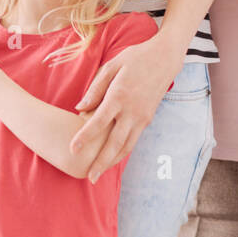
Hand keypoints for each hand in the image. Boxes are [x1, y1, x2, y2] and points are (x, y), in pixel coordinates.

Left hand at [69, 36, 180, 181]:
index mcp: (119, 96)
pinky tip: (112, 158)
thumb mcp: (112, 66)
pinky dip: (122, 152)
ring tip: (99, 173)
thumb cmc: (135, 58)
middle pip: (114, 143)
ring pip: (126, 146)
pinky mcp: (148, 119)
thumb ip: (95, 89)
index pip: (99, 122)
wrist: (165, 58)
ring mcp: (142, 117)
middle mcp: (132, 111)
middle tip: (89, 178)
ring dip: (112, 162)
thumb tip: (79, 108)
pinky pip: (133, 140)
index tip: (72, 149)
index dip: (84, 137)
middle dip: (101, 162)